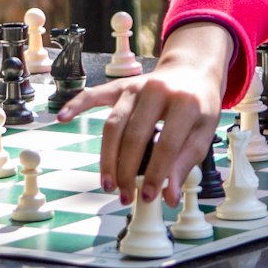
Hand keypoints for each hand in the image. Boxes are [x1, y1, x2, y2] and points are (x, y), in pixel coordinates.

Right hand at [55, 21, 232, 207]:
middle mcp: (157, 91)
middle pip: (134, 136)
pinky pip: (95, 94)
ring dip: (107, 157)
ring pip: (113, 124)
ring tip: (108, 183)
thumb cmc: (199, 105)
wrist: (192, 69)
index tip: (149, 197)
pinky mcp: (121, 86)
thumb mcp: (204, 133)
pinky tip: (63, 117)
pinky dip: (77, 104)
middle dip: (127, 171)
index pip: (167, 145)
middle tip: (124, 195)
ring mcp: (136, 87)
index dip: (156, 174)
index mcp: (185, 102)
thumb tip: (169, 196)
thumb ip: (185, 163)